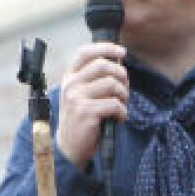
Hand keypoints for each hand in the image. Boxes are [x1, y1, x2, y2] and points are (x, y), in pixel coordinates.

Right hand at [54, 41, 128, 169]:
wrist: (69, 148)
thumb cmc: (81, 120)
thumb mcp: (81, 95)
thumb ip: (93, 80)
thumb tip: (118, 63)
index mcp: (69, 78)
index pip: (85, 52)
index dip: (106, 48)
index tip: (122, 52)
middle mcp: (71, 85)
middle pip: (104, 65)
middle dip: (122, 76)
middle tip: (125, 90)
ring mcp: (77, 98)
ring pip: (112, 84)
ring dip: (124, 96)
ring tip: (121, 106)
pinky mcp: (86, 112)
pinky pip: (115, 104)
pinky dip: (122, 112)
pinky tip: (118, 119)